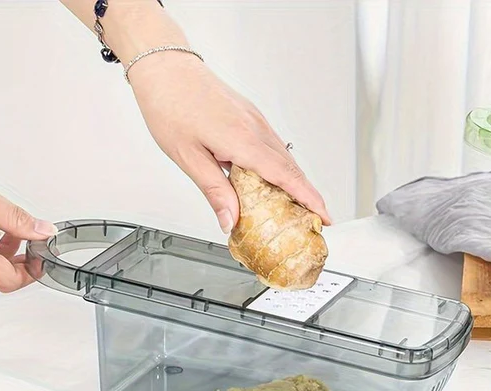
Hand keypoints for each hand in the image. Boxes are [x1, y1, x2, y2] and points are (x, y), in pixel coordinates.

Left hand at [128, 55, 331, 232]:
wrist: (165, 69)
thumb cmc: (170, 106)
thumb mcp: (188, 158)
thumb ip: (214, 191)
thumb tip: (230, 220)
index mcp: (242, 140)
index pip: (286, 177)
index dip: (309, 199)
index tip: (325, 215)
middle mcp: (255, 128)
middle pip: (292, 168)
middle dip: (308, 196)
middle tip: (315, 219)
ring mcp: (255, 120)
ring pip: (284, 157)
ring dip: (295, 183)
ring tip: (298, 207)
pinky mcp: (250, 116)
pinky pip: (273, 146)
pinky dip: (280, 167)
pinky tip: (273, 181)